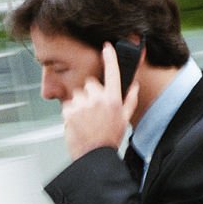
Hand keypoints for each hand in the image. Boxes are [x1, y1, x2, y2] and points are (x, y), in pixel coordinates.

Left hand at [61, 43, 139, 161]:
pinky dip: (70, 113)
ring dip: (79, 104)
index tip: (107, 47)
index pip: (112, 73)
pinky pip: (67, 105)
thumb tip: (135, 86)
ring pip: (77, 95)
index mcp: (113, 99)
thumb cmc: (110, 139)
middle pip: (90, 84)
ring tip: (85, 120)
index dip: (110, 58)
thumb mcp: (124, 120)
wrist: (94, 156)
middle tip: (93, 110)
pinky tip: (76, 123)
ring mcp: (83, 104)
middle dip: (90, 93)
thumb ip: (130, 100)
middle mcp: (98, 99)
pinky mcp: (69, 111)